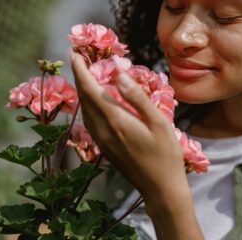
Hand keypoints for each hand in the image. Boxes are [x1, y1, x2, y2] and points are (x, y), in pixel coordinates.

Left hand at [70, 53, 184, 204]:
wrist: (161, 189)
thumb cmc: (166, 155)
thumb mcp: (159, 123)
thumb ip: (137, 98)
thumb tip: (119, 75)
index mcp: (116, 122)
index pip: (91, 90)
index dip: (81, 70)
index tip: (75, 53)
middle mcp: (103, 131)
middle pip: (84, 99)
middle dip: (79, 77)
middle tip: (78, 58)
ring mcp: (102, 142)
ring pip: (85, 111)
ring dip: (83, 91)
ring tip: (85, 75)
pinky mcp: (106, 149)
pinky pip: (90, 122)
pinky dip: (89, 105)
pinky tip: (96, 102)